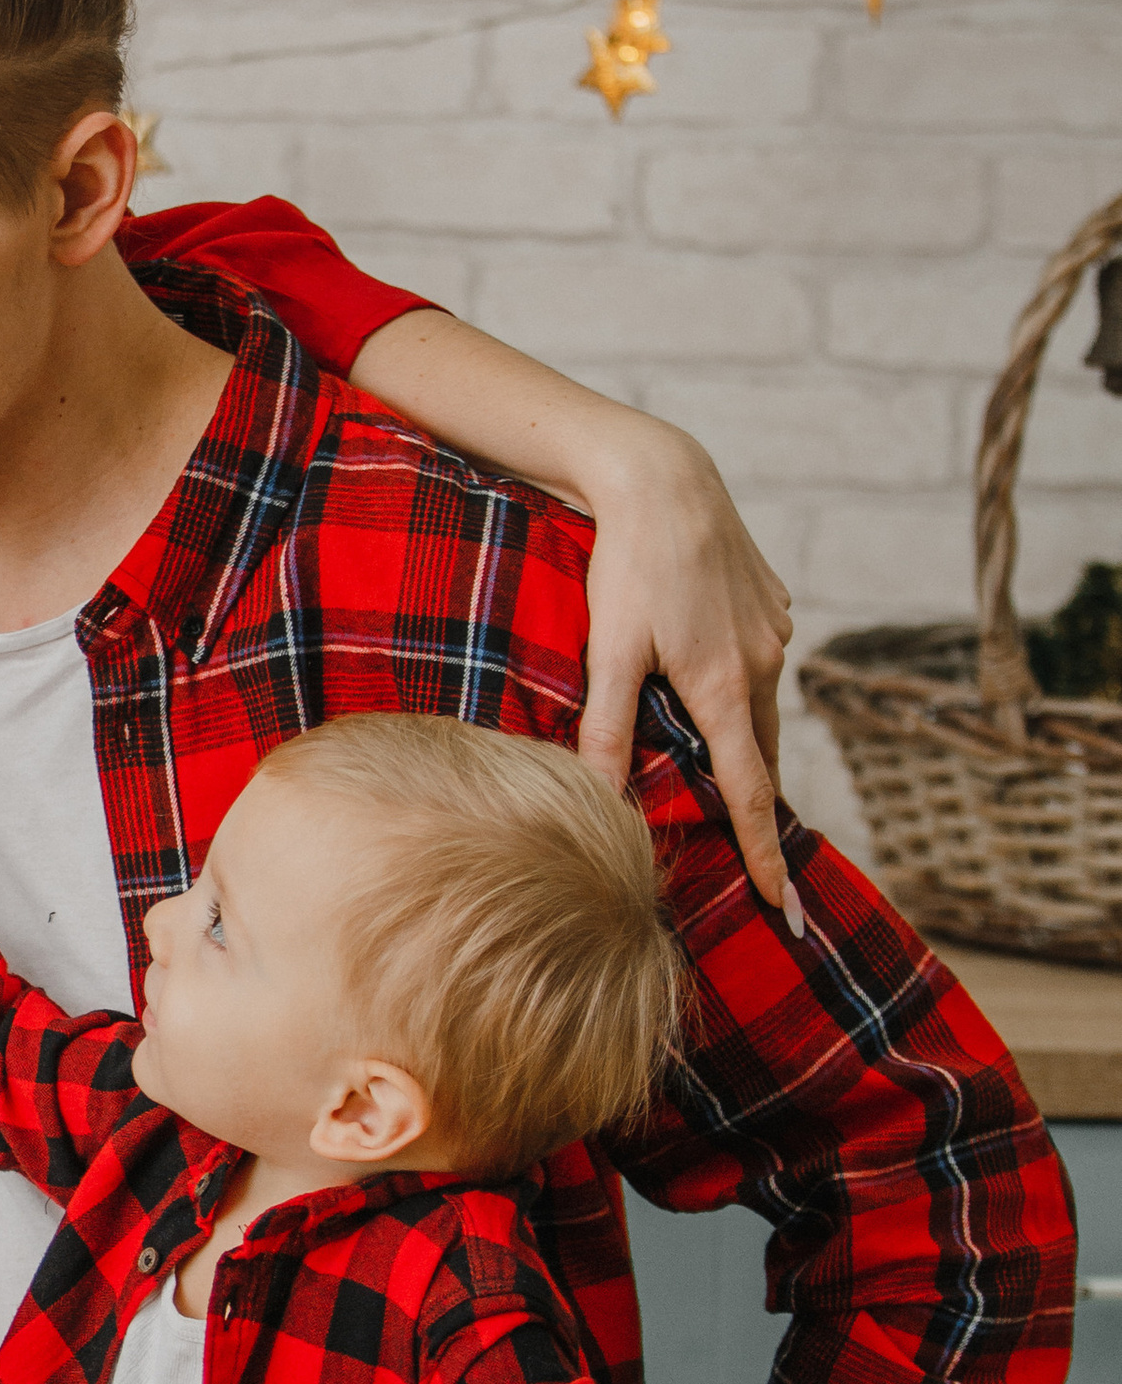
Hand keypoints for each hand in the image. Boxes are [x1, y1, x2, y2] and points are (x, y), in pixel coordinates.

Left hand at [575, 417, 794, 920]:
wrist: (662, 477)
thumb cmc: (627, 563)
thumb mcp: (609, 651)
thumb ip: (606, 728)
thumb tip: (600, 800)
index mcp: (726, 686)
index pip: (753, 792)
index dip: (764, 853)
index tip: (782, 906)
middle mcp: (764, 664)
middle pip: (762, 753)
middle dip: (757, 803)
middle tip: (756, 857)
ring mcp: (775, 632)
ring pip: (760, 706)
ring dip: (743, 739)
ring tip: (722, 771)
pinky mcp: (772, 604)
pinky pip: (759, 663)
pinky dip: (740, 687)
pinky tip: (706, 673)